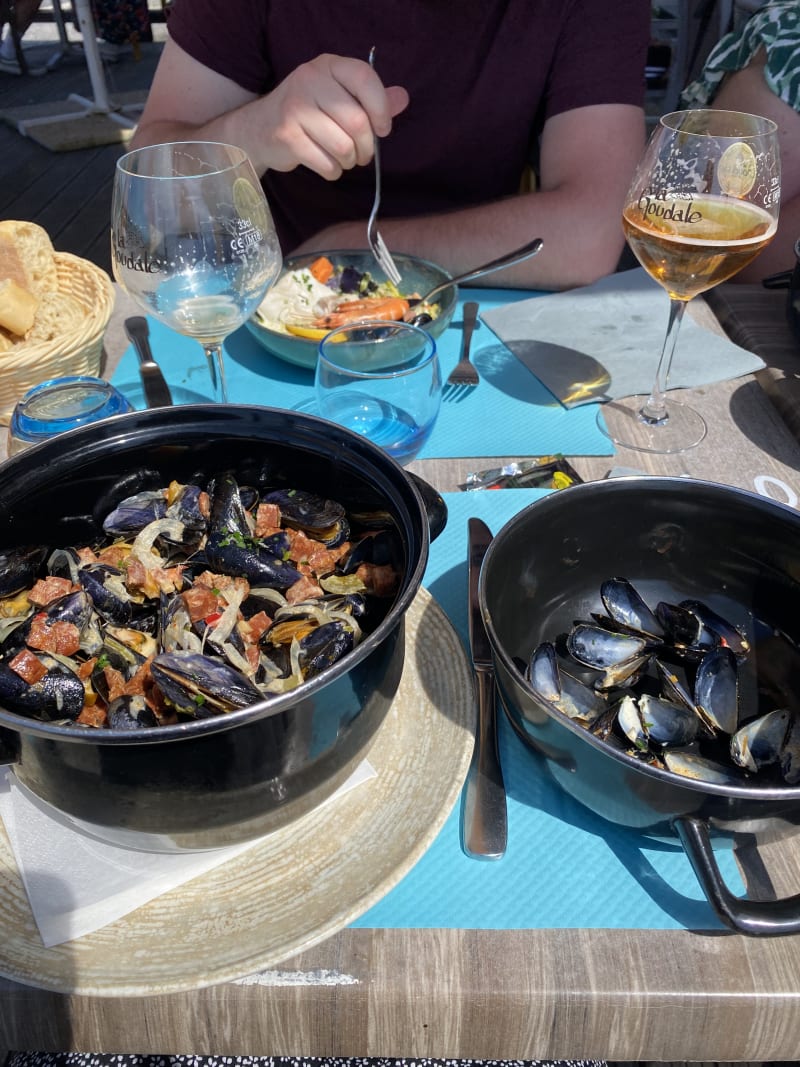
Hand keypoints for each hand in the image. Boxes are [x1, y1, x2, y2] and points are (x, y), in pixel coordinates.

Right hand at [256, 53, 408, 179]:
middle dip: (366, 147)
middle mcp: (310, 80)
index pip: (364, 78)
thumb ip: (372, 99)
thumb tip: (403, 98)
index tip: (382, 129)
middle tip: (363, 154)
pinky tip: (327, 164)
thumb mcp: (340, 97)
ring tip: (344, 159)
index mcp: (328, 65)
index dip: (381, 109)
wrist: (260, 128)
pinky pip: (326, 163)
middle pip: (357, 121)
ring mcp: (295, 108)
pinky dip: (333, 171)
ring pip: (343, 146)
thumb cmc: (309, 113)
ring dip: (350, 161)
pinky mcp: (287, 136)